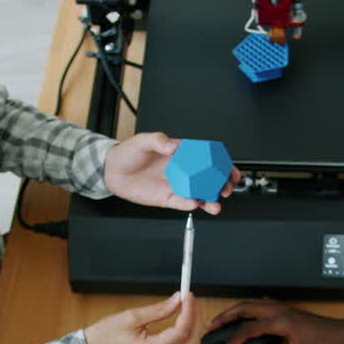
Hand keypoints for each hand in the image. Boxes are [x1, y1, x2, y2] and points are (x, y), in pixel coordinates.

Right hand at [85, 292, 200, 343]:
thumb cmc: (106, 336)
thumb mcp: (132, 317)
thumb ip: (159, 309)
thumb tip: (178, 300)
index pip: (181, 332)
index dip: (189, 312)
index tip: (188, 296)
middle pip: (191, 342)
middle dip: (196, 319)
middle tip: (191, 301)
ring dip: (195, 330)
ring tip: (189, 310)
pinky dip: (189, 340)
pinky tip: (185, 325)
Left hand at [103, 132, 239, 214]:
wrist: (112, 171)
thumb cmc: (129, 153)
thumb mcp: (143, 140)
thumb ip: (158, 140)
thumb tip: (172, 144)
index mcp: (181, 154)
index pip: (206, 158)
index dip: (221, 163)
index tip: (230, 168)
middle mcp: (182, 171)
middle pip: (207, 178)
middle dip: (221, 185)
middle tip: (227, 188)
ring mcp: (176, 185)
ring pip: (198, 193)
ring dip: (209, 199)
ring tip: (214, 204)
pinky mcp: (167, 198)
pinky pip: (182, 202)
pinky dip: (190, 204)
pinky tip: (195, 203)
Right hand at [207, 299, 343, 343]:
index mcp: (281, 323)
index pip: (248, 330)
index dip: (231, 340)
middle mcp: (281, 312)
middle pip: (245, 308)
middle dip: (226, 316)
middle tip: (212, 326)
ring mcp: (285, 309)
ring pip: (253, 303)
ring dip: (236, 310)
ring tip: (224, 320)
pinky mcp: (289, 311)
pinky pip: (263, 304)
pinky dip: (249, 308)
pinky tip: (247, 316)